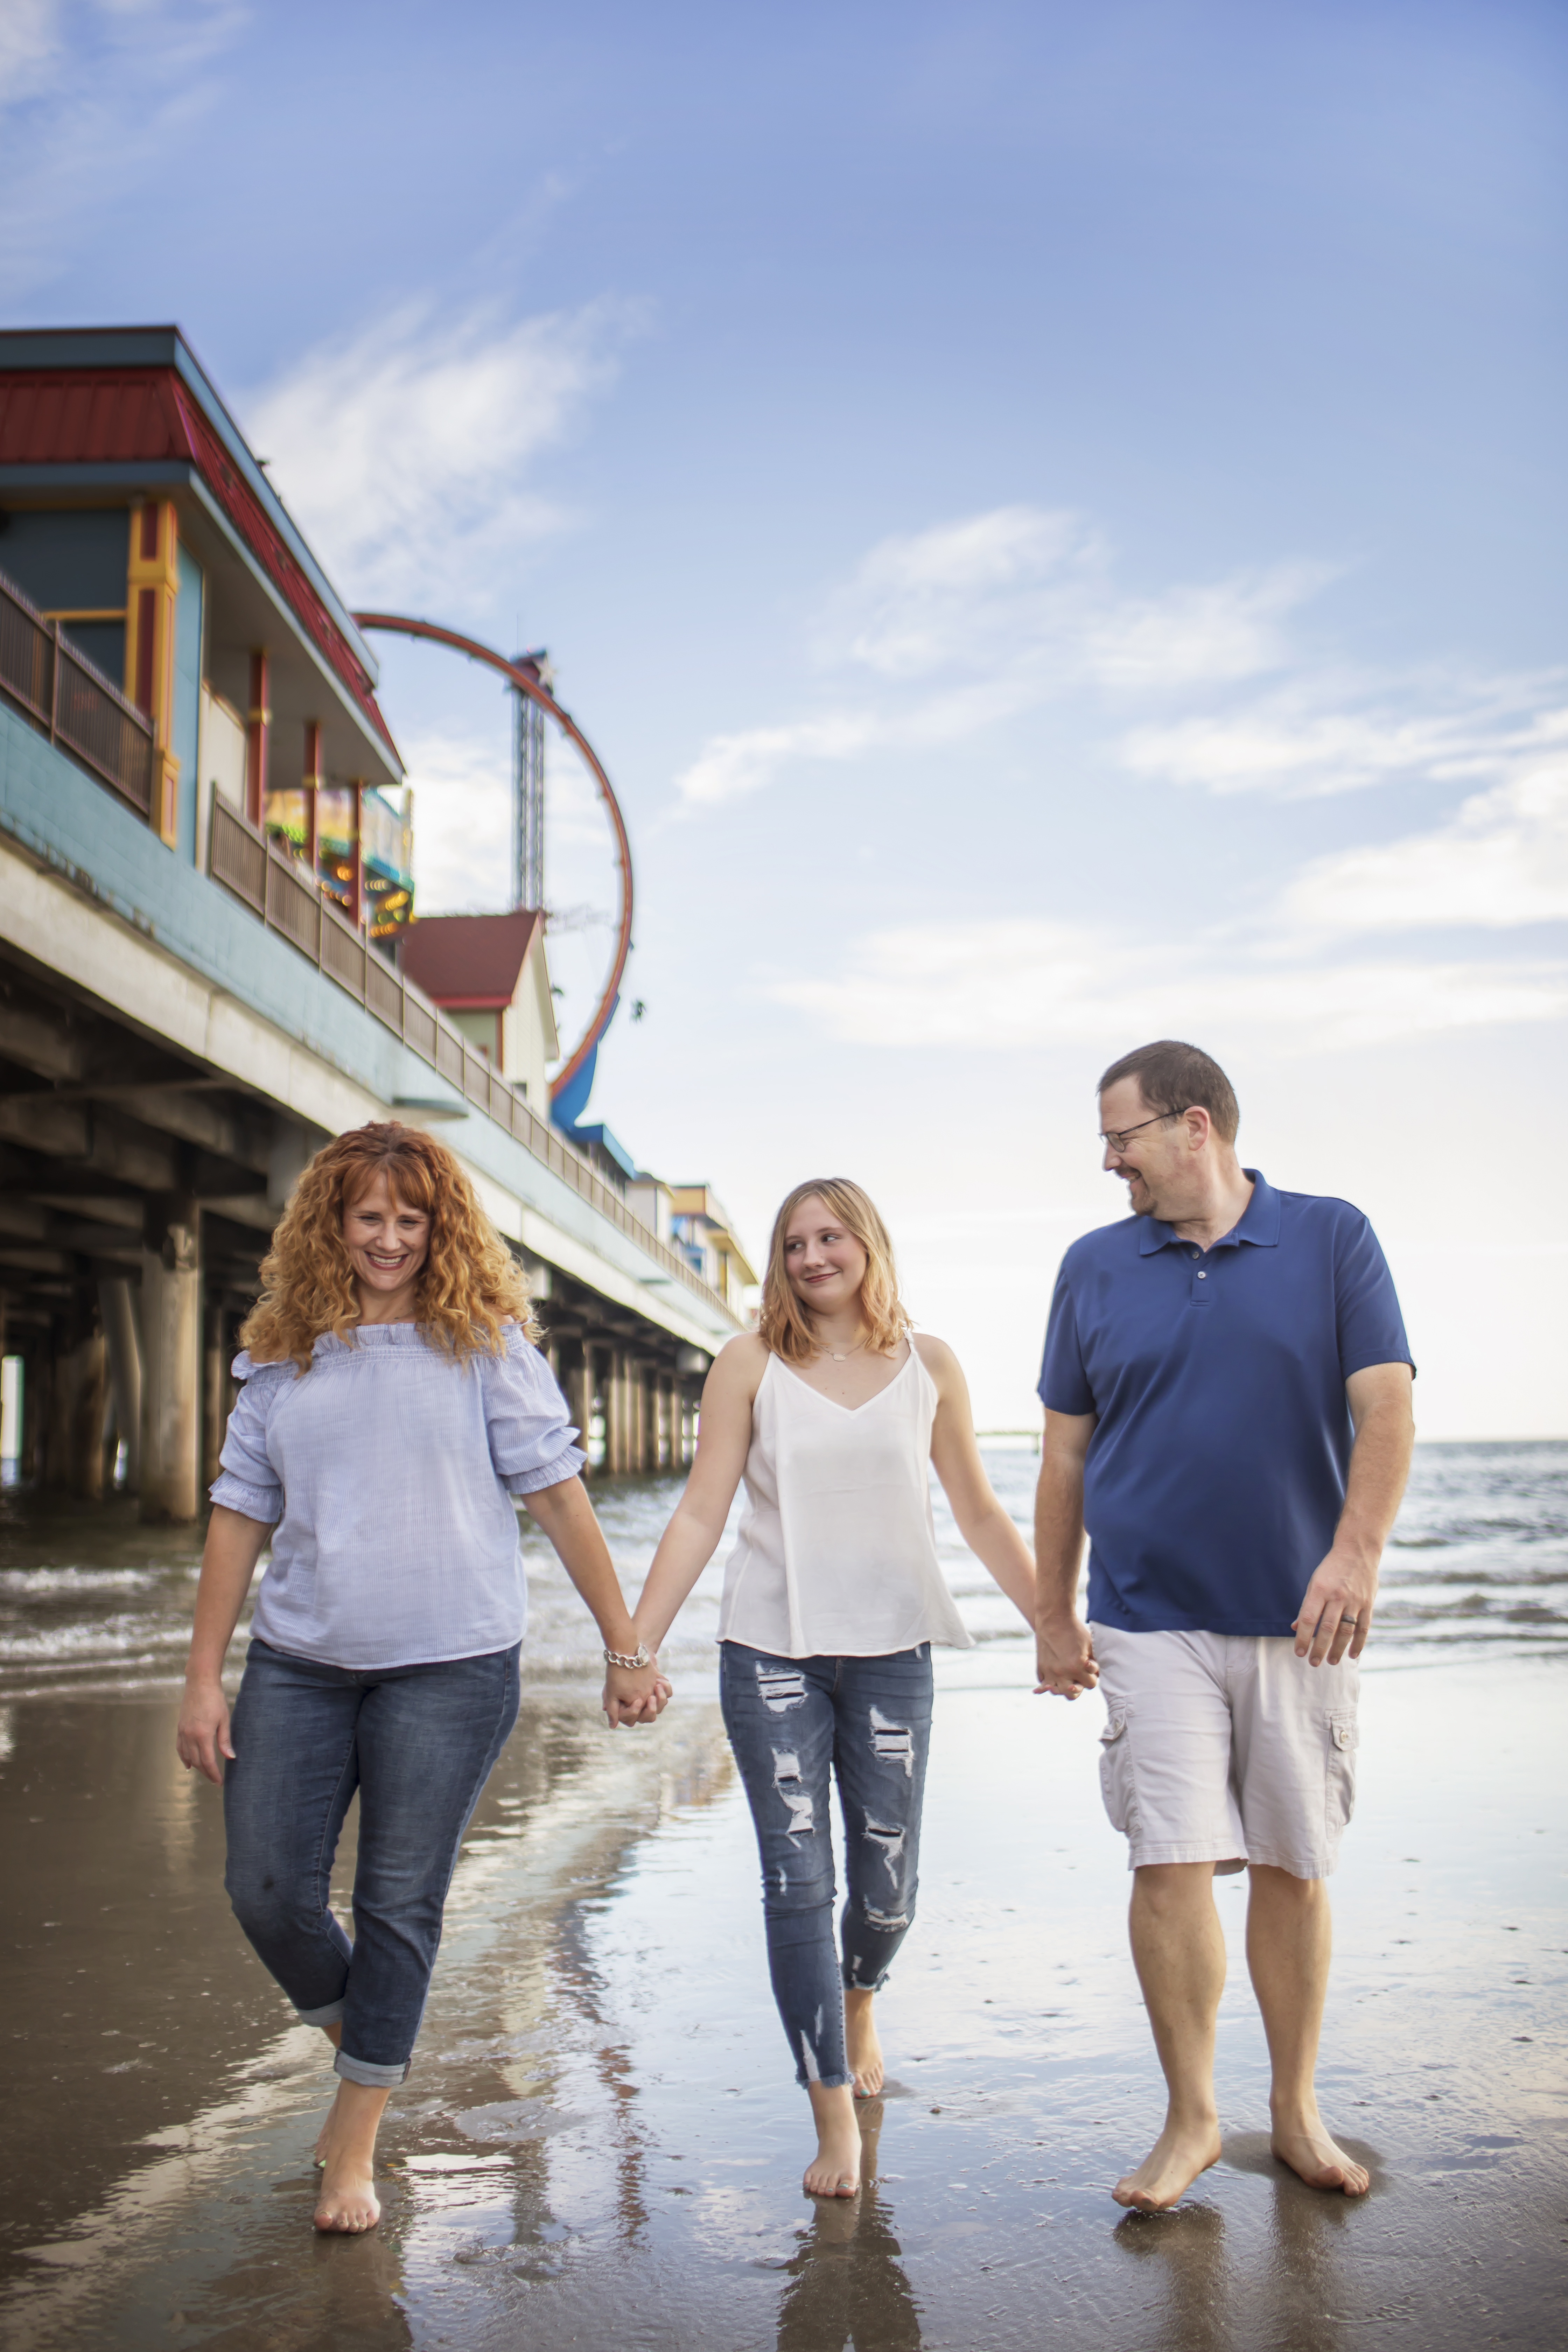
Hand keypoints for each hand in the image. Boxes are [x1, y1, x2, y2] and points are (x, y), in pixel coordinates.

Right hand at [176, 1675, 234, 1782]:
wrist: (200, 1683)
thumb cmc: (215, 1699)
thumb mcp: (224, 1719)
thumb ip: (225, 1740)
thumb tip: (230, 1757)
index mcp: (203, 1735)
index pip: (208, 1761)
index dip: (213, 1774)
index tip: (219, 1782)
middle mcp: (190, 1736)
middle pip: (197, 1761)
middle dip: (206, 1772)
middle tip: (214, 1779)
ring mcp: (182, 1732)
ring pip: (187, 1756)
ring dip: (196, 1766)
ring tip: (205, 1773)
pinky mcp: (179, 1728)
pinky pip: (180, 1748)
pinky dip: (184, 1757)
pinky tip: (189, 1764)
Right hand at [602, 1662, 670, 1728]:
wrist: (628, 1655)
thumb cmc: (617, 1674)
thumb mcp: (611, 1690)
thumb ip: (612, 1707)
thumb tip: (613, 1725)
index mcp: (629, 1709)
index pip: (633, 1720)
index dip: (635, 1713)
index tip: (637, 1701)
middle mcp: (642, 1706)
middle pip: (650, 1717)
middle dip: (651, 1709)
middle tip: (651, 1698)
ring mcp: (652, 1697)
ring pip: (661, 1706)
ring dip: (660, 1698)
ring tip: (656, 1685)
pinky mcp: (660, 1688)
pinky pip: (668, 1692)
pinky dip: (666, 1688)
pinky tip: (659, 1681)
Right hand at [1034, 1613, 1098, 1699]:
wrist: (1054, 1618)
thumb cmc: (1075, 1631)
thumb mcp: (1090, 1646)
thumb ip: (1095, 1663)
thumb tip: (1096, 1675)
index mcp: (1077, 1667)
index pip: (1091, 1685)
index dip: (1092, 1677)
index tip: (1089, 1669)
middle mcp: (1062, 1672)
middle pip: (1072, 1695)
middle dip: (1078, 1687)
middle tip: (1078, 1677)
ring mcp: (1049, 1671)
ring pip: (1056, 1692)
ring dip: (1063, 1688)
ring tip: (1066, 1680)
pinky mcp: (1040, 1667)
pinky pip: (1043, 1684)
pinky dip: (1048, 1683)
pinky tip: (1052, 1678)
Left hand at [1293, 1545, 1377, 1664]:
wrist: (1357, 1551)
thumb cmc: (1331, 1569)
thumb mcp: (1314, 1582)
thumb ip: (1306, 1606)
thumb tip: (1295, 1627)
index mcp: (1320, 1589)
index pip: (1308, 1618)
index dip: (1302, 1637)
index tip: (1299, 1652)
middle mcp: (1337, 1596)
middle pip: (1327, 1628)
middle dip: (1319, 1648)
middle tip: (1313, 1663)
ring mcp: (1355, 1601)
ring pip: (1345, 1631)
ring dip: (1338, 1649)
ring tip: (1332, 1661)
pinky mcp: (1368, 1604)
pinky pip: (1364, 1628)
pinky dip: (1358, 1643)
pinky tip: (1352, 1654)